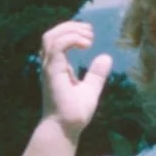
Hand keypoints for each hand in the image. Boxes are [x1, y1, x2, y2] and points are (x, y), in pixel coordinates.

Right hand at [37, 19, 111, 138]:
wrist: (66, 129)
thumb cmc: (74, 114)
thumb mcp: (91, 89)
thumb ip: (96, 74)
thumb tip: (106, 57)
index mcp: (57, 68)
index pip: (56, 41)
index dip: (71, 32)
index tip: (90, 35)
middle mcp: (50, 66)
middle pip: (50, 34)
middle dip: (70, 26)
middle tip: (90, 31)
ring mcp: (49, 68)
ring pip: (50, 37)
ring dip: (70, 30)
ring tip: (89, 37)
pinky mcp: (52, 72)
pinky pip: (58, 47)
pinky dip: (71, 39)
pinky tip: (87, 45)